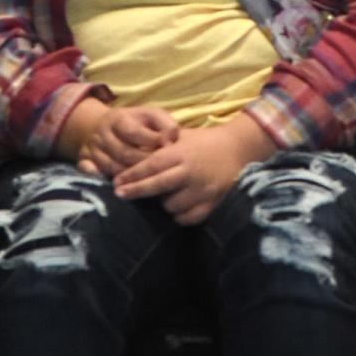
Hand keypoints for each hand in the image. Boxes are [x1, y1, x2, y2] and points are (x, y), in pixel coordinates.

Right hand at [77, 106, 179, 176]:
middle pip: (124, 153)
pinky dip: (104, 180)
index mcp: (119, 119)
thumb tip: (172, 139)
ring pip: (112, 167)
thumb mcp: (151, 115)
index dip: (152, 141)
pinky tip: (120, 186)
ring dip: (132, 177)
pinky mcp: (84, 161)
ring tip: (149, 182)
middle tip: (162, 171)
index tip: (168, 148)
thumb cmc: (136, 123)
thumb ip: (165, 124)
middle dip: (146, 163)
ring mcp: (92, 149)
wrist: (101, 126)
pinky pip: (90, 173)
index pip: (134, 132)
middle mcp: (103, 134)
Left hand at [113, 116, 275, 226]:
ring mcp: (202, 189)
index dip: (132, 175)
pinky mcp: (212, 203)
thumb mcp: (181, 138)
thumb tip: (129, 157)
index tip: (116, 182)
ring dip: (163, 203)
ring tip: (164, 195)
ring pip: (171, 206)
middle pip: (157, 186)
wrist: (238, 148)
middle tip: (119, 194)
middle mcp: (190, 171)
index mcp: (181, 153)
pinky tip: (179, 206)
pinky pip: (187, 217)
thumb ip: (159, 148)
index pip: (151, 165)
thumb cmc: (203, 142)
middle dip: (136, 191)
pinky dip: (180, 214)